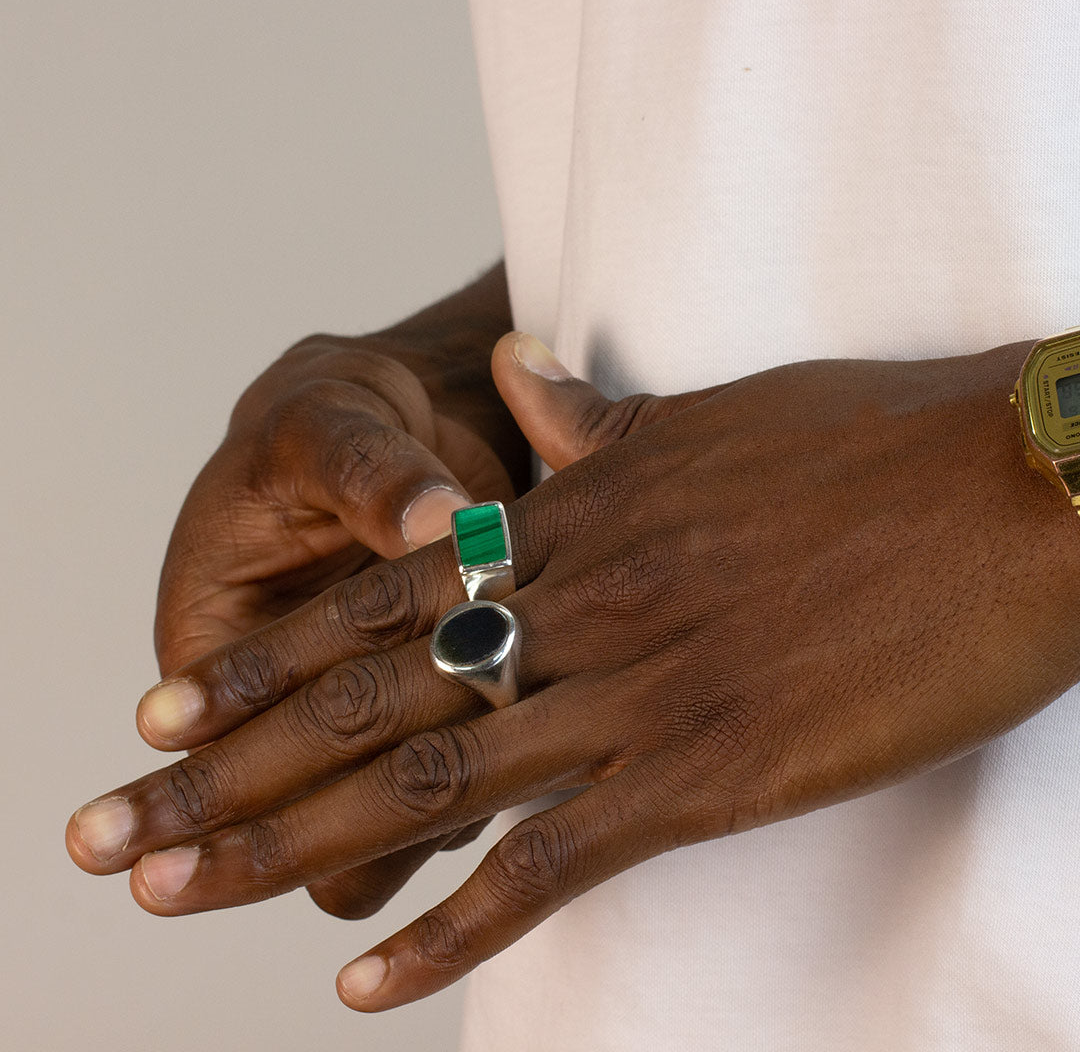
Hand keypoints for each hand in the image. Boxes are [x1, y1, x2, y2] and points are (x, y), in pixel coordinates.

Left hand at [68, 333, 1079, 1011]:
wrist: (1007, 488)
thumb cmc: (866, 445)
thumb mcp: (708, 420)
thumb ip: (594, 422)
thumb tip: (525, 377)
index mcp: (573, 519)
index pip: (376, 601)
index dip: (261, 663)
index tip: (168, 713)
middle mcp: (576, 604)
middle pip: (362, 702)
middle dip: (224, 772)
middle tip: (111, 831)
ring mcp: (636, 691)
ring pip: (424, 784)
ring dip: (287, 851)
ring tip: (180, 901)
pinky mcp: (709, 771)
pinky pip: (550, 867)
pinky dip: (454, 932)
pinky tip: (369, 984)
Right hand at [143, 264, 521, 913]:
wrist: (389, 418)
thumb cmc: (331, 422)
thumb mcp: (328, 432)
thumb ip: (372, 477)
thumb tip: (433, 519)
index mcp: (215, 636)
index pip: (221, 753)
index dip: (256, 787)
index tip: (318, 800)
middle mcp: (286, 699)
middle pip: (303, 809)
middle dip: (346, 831)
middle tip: (406, 832)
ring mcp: (368, 710)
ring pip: (388, 805)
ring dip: (436, 804)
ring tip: (503, 763)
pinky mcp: (439, 699)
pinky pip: (460, 759)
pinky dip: (493, 758)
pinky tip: (550, 736)